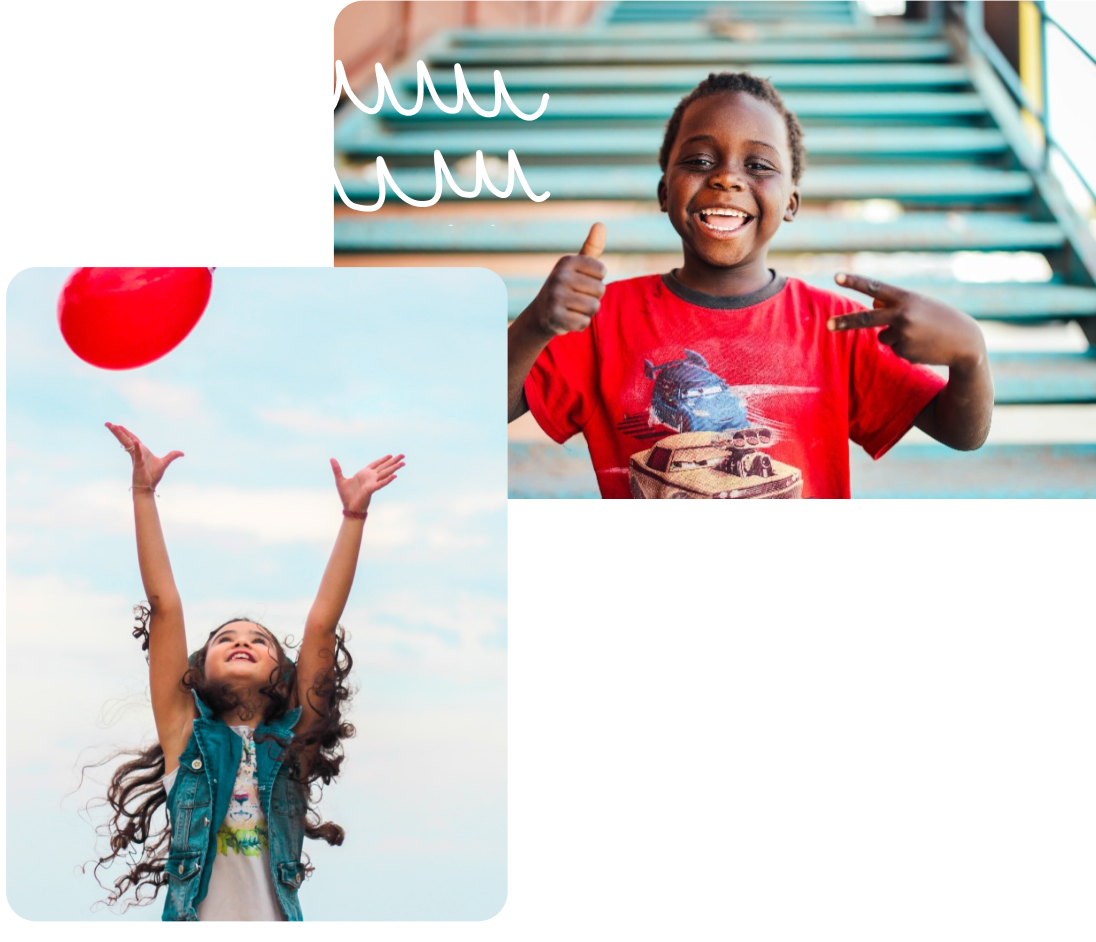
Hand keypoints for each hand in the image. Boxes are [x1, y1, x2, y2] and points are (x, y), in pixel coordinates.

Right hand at [105, 422, 183, 489]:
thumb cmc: (153, 476)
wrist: (149, 487)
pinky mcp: (138, 463)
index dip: (126, 432)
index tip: (118, 425)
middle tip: (108, 423)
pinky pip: (137, 454)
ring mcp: (136, 457)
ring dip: (120, 435)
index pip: (132, 438)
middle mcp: (136, 452)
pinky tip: (134, 441)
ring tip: (112, 427)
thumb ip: (171, 456)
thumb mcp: (164, 463)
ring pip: (127, 443)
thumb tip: (182, 453)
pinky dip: (136, 447)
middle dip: (117, 431)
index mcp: (142, 451)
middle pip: (125, 439)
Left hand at [330, 454, 404, 513]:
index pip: (376, 464)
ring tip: (403, 463)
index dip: (383, 459)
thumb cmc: (346, 495)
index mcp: (364, 474)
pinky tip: (395, 476)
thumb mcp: (340, 479)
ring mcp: (372, 483)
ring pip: (386, 473)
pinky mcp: (372, 489)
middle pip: (384, 467)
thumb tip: (331, 458)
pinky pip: (381, 483)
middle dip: (393, 461)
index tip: (390, 455)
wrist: (349, 508)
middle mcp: (371, 477)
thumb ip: (337, 469)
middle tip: (403, 455)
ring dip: (394, 468)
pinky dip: (388, 479)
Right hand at [527, 222, 606, 337]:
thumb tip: (600, 224)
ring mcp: (556, 297)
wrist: (541, 314)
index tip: (582, 281)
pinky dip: (580, 324)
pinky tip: (568, 318)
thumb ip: (592, 247)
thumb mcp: (577, 266)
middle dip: (593, 297)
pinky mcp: (555, 317)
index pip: (602, 271)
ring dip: (587, 311)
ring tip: (573, 308)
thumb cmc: (566, 286)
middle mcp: (559, 276)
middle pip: (600, 290)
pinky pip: (584, 322)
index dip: (596, 280)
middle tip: (576, 297)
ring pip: (594, 307)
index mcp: (567, 261)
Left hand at [827, 273, 986, 369]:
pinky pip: (894, 349)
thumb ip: (894, 302)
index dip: (854, 282)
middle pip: (865, 319)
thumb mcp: (919, 304)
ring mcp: (903, 334)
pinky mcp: (905, 351)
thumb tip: (871, 304)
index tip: (836, 277)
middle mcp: (903, 315)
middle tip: (827, 325)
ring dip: (895, 337)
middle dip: (844, 323)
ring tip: (919, 335)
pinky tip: (922, 346)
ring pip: (882, 337)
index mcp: (906, 298)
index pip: (875, 287)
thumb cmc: (940, 319)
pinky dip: (905, 348)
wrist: (965, 343)